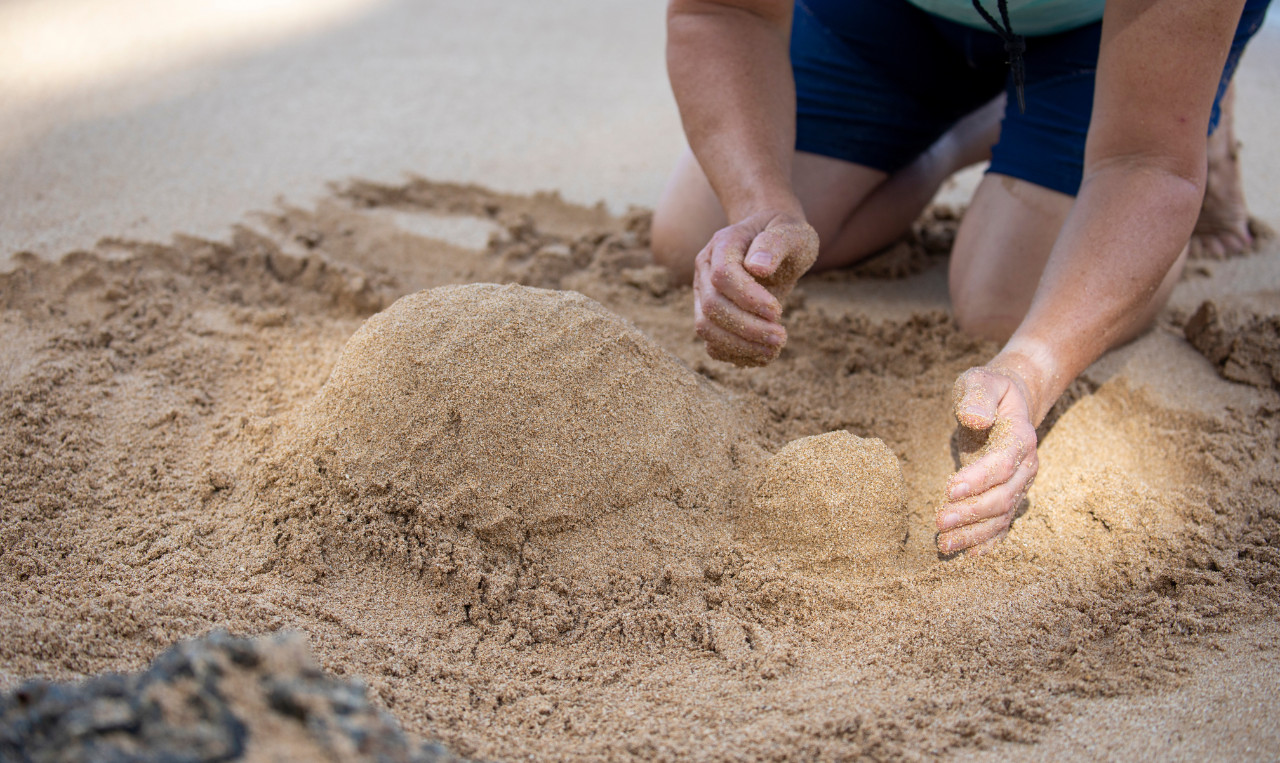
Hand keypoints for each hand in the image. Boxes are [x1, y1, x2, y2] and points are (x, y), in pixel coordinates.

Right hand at [693, 212, 818, 366]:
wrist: (772, 241)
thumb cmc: (784, 235)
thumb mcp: (792, 232)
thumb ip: (776, 244)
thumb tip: (758, 267)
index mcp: (723, 245)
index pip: (723, 275)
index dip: (748, 298)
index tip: (779, 311)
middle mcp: (705, 269)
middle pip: (711, 306)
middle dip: (746, 327)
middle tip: (781, 337)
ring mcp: (703, 293)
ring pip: (706, 328)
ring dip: (739, 345)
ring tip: (774, 350)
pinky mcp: (710, 315)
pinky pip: (713, 343)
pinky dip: (736, 354)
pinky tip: (763, 355)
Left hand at [936, 366, 1039, 555]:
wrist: (1009, 403)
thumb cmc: (989, 391)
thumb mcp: (980, 380)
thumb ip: (976, 395)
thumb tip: (975, 418)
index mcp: (1020, 437)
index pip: (1002, 464)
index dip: (978, 479)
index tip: (949, 489)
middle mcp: (1025, 466)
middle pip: (1002, 497)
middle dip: (971, 512)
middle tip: (939, 522)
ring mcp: (1019, 485)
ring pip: (1001, 516)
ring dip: (974, 533)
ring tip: (944, 544)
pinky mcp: (1008, 495)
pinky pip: (1002, 524)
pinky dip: (987, 541)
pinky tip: (968, 555)